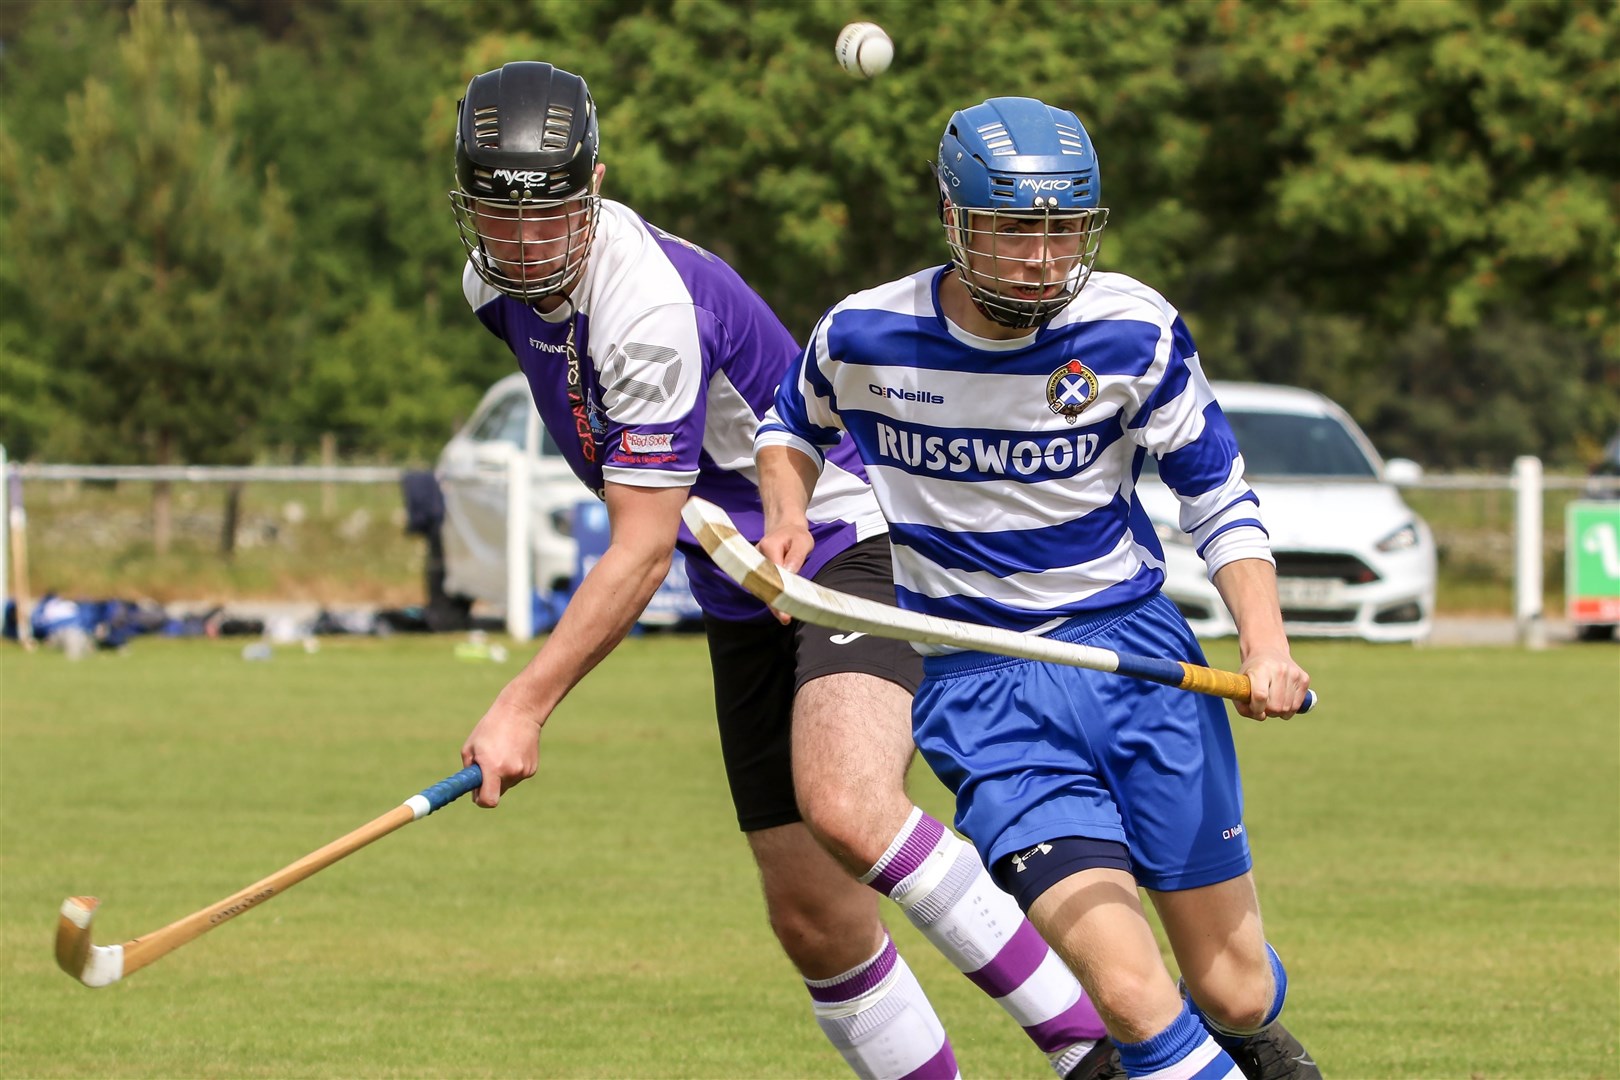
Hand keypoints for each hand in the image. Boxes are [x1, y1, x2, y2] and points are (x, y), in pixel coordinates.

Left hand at [460, 690, 544, 806]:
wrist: (520, 712)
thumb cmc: (490, 728)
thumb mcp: (470, 748)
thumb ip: (469, 771)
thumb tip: (472, 789)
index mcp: (493, 768)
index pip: (488, 800)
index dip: (480, 800)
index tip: (476, 793)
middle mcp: (511, 772)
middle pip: (497, 792)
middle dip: (489, 785)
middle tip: (486, 767)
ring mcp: (524, 771)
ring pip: (507, 784)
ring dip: (501, 775)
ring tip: (502, 752)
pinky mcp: (532, 769)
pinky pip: (517, 776)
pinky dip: (512, 769)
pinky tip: (513, 751)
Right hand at [756, 522, 814, 624]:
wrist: (785, 526)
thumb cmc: (796, 534)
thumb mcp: (803, 542)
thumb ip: (796, 557)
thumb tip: (788, 574)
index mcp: (768, 548)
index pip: (773, 574)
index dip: (778, 593)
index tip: (784, 611)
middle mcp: (756, 557)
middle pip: (764, 583)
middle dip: (773, 603)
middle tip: (785, 618)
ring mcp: (755, 564)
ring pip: (762, 586)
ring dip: (772, 601)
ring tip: (784, 616)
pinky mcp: (757, 571)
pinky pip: (764, 585)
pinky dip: (772, 596)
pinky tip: (781, 608)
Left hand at [1236, 648, 1310, 720]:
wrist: (1268, 651)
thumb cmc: (1252, 673)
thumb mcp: (1240, 684)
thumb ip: (1242, 705)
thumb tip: (1261, 717)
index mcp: (1261, 669)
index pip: (1260, 696)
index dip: (1257, 709)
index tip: (1255, 709)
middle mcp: (1280, 670)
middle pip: (1275, 706)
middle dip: (1268, 712)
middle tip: (1264, 705)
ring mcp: (1294, 673)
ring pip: (1288, 708)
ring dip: (1278, 712)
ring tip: (1272, 702)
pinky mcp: (1304, 678)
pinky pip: (1297, 705)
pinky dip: (1289, 709)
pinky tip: (1282, 701)